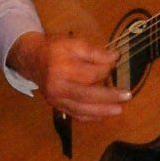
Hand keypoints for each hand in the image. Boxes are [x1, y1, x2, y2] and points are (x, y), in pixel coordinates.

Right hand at [9, 30, 125, 119]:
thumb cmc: (54, 49)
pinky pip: (76, 114)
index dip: (105, 70)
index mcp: (62, 68)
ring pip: (81, 109)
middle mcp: (58, 87)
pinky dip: (90, 116)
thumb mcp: (73, 43)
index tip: (113, 63)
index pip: (90, 74)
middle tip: (127, 96)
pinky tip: (103, 115)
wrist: (32, 60)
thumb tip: (115, 57)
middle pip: (87, 95)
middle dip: (109, 97)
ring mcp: (56, 99)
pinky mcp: (57, 106)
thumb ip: (94, 52)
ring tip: (118, 110)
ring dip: (102, 111)